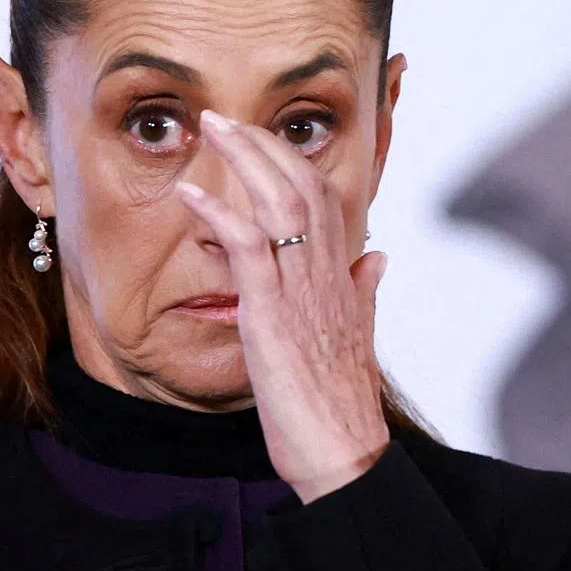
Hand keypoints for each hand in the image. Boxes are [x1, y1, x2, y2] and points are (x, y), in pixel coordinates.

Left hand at [175, 108, 390, 502]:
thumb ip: (365, 291)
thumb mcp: (358, 338)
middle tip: (225, 117)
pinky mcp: (272, 315)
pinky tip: (191, 194)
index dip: (293, 160)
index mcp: (342, 278)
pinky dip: (218, 214)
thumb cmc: (342, 403)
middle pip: (302, 186)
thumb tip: (380, 257)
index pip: (325, 198)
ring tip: (211, 127)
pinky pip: (247, 249)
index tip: (260, 137)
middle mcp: (326, 275)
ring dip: (244, 158)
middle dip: (263, 143)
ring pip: (280, 203)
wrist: (344, 453)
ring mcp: (301, 292)